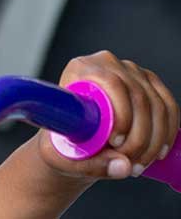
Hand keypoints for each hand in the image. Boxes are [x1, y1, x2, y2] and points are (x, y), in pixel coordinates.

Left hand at [38, 51, 178, 181]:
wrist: (71, 139)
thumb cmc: (61, 143)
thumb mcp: (64, 156)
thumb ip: (91, 164)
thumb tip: (124, 166)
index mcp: (80, 69)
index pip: (111, 84)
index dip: (122, 115)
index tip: (116, 145)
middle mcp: (107, 63)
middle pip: (138, 97)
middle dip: (140, 137)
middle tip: (130, 163)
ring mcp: (131, 71)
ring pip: (157, 105)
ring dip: (155, 140)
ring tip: (138, 164)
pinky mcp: (149, 83)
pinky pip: (169, 107)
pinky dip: (168, 132)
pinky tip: (159, 152)